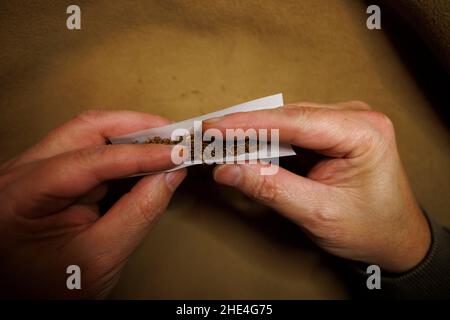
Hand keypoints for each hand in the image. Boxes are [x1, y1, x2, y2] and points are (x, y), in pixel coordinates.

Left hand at [0, 110, 185, 297]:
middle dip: (137, 129)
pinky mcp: (55, 175)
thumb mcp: (101, 256)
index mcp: (20, 195)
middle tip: (174, 136)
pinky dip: (126, 153)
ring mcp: (38, 170)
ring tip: (167, 145)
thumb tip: (170, 174)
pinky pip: (94, 152)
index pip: (89, 159)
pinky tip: (148, 158)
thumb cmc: (52, 288)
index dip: (139, 153)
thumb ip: (139, 212)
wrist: (28, 301)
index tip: (176, 152)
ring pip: (91, 135)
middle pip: (87, 130)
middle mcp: (23, 172)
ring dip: (134, 138)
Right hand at [205, 101, 430, 272]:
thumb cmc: (369, 227)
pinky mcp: (332, 133)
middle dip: (246, 127)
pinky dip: (267, 141)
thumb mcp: (317, 212)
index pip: (295, 120)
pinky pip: (292, 131)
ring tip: (220, 142)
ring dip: (253, 133)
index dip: (249, 123)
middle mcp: (355, 117)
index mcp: (363, 132)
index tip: (214, 127)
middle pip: (288, 116)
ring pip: (286, 121)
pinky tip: (245, 147)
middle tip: (208, 136)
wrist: (394, 238)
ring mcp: (343, 122)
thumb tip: (229, 169)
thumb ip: (271, 188)